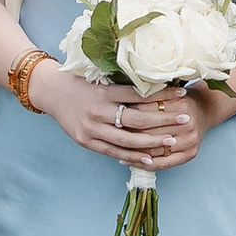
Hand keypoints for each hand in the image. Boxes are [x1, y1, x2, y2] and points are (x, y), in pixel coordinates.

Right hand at [31, 68, 206, 170]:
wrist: (51, 91)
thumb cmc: (81, 81)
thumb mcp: (101, 76)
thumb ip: (124, 84)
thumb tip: (156, 83)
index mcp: (104, 91)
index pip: (139, 95)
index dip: (163, 96)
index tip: (182, 95)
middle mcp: (98, 111)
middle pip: (137, 120)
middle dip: (164, 121)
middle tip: (185, 119)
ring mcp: (91, 128)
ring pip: (127, 140)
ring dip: (153, 142)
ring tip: (173, 142)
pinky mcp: (86, 141)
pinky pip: (113, 152)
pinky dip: (132, 156)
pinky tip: (150, 158)